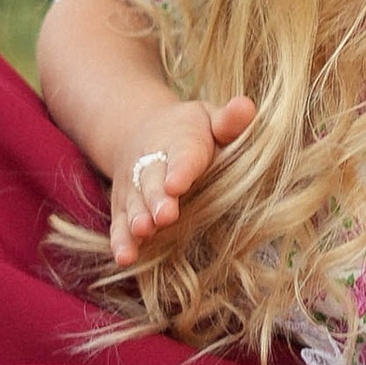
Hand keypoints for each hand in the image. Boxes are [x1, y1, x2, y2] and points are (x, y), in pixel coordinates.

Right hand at [109, 96, 254, 267]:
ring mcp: (134, 187)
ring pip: (134, 203)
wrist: (141, 130)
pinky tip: (125, 258)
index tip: (177, 184)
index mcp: (180, 142)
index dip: (180, 170)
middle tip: (165, 215)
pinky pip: (119, 223)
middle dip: (157, 199)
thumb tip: (246, 106)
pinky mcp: (124, 206)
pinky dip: (120, 241)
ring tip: (142, 232)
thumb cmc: (190, 131)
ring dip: (138, 219)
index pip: (182, 156)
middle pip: (153, 182)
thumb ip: (228, 120)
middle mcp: (152, 164)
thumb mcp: (209, 118)